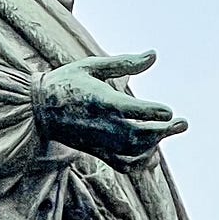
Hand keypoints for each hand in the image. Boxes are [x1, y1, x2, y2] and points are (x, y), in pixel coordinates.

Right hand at [33, 51, 186, 167]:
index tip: (168, 111)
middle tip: (182, 123)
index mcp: (99, 100)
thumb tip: (154, 55)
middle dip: (162, 131)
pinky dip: (140, 163)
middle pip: (135, 134)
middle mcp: (99, 125)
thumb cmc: (65, 83)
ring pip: (131, 151)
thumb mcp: (91, 66)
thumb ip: (124, 63)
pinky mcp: (96, 151)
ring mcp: (97, 141)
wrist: (36, 111)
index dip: (152, 112)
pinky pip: (122, 164)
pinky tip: (152, 153)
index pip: (129, 110)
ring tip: (167, 130)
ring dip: (154, 145)